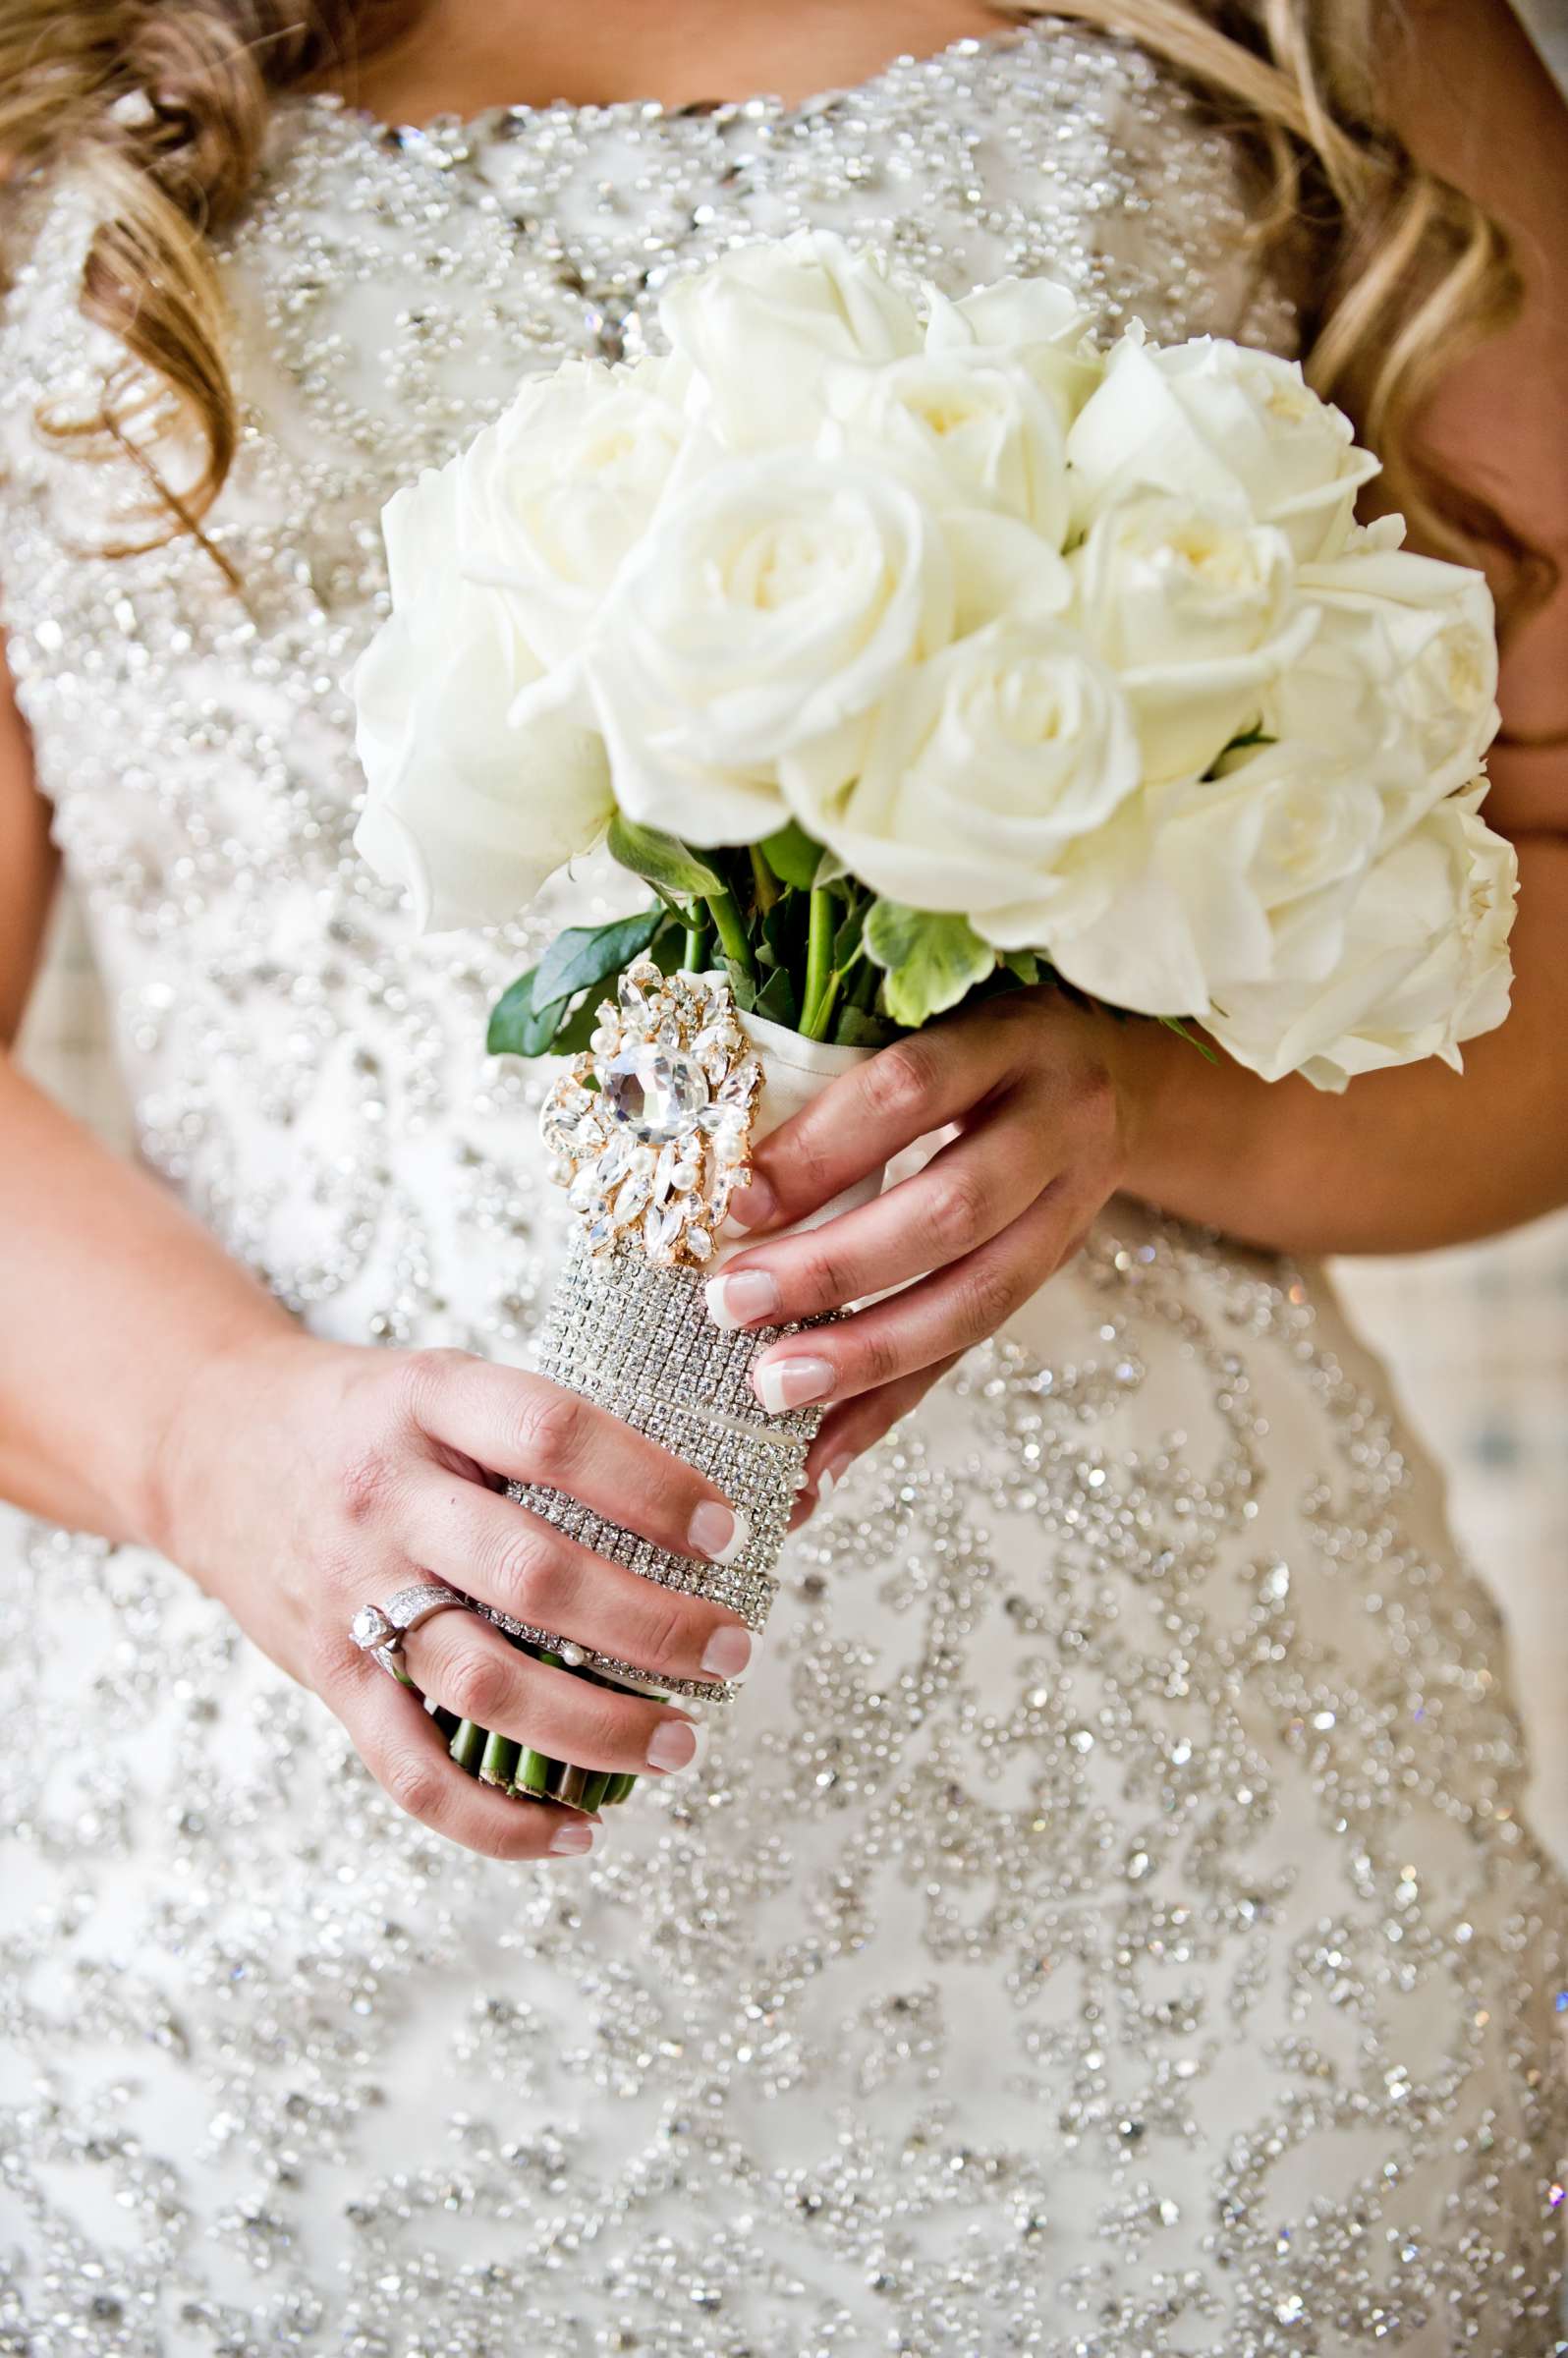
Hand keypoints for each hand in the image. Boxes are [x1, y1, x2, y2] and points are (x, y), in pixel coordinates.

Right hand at [152, 1334, 757, 1862]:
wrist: (209, 1445)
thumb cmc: (366, 1416)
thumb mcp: (444, 1382)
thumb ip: (541, 1432)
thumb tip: (704, 1500)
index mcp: (432, 1400)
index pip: (556, 1434)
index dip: (653, 1486)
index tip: (730, 1533)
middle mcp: (389, 1497)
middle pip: (535, 1575)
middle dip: (654, 1627)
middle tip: (732, 1652)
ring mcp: (352, 1591)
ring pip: (483, 1682)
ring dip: (596, 1728)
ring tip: (679, 1742)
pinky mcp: (327, 1673)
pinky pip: (412, 1770)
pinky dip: (498, 1819)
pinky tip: (577, 1830)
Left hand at [701, 985, 1135, 1521]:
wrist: (1122, 1082)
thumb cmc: (984, 1040)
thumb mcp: (930, 1016)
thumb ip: (845, 1065)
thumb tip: (706, 1151)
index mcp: (1012, 1039)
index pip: (911, 1091)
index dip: (822, 1149)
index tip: (735, 1202)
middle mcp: (1058, 1125)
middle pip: (951, 1213)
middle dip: (834, 1270)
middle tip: (731, 1306)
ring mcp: (1069, 1211)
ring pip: (974, 1300)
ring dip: (867, 1356)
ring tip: (772, 1392)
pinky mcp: (1052, 1276)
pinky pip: (968, 1352)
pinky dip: (890, 1409)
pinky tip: (823, 1458)